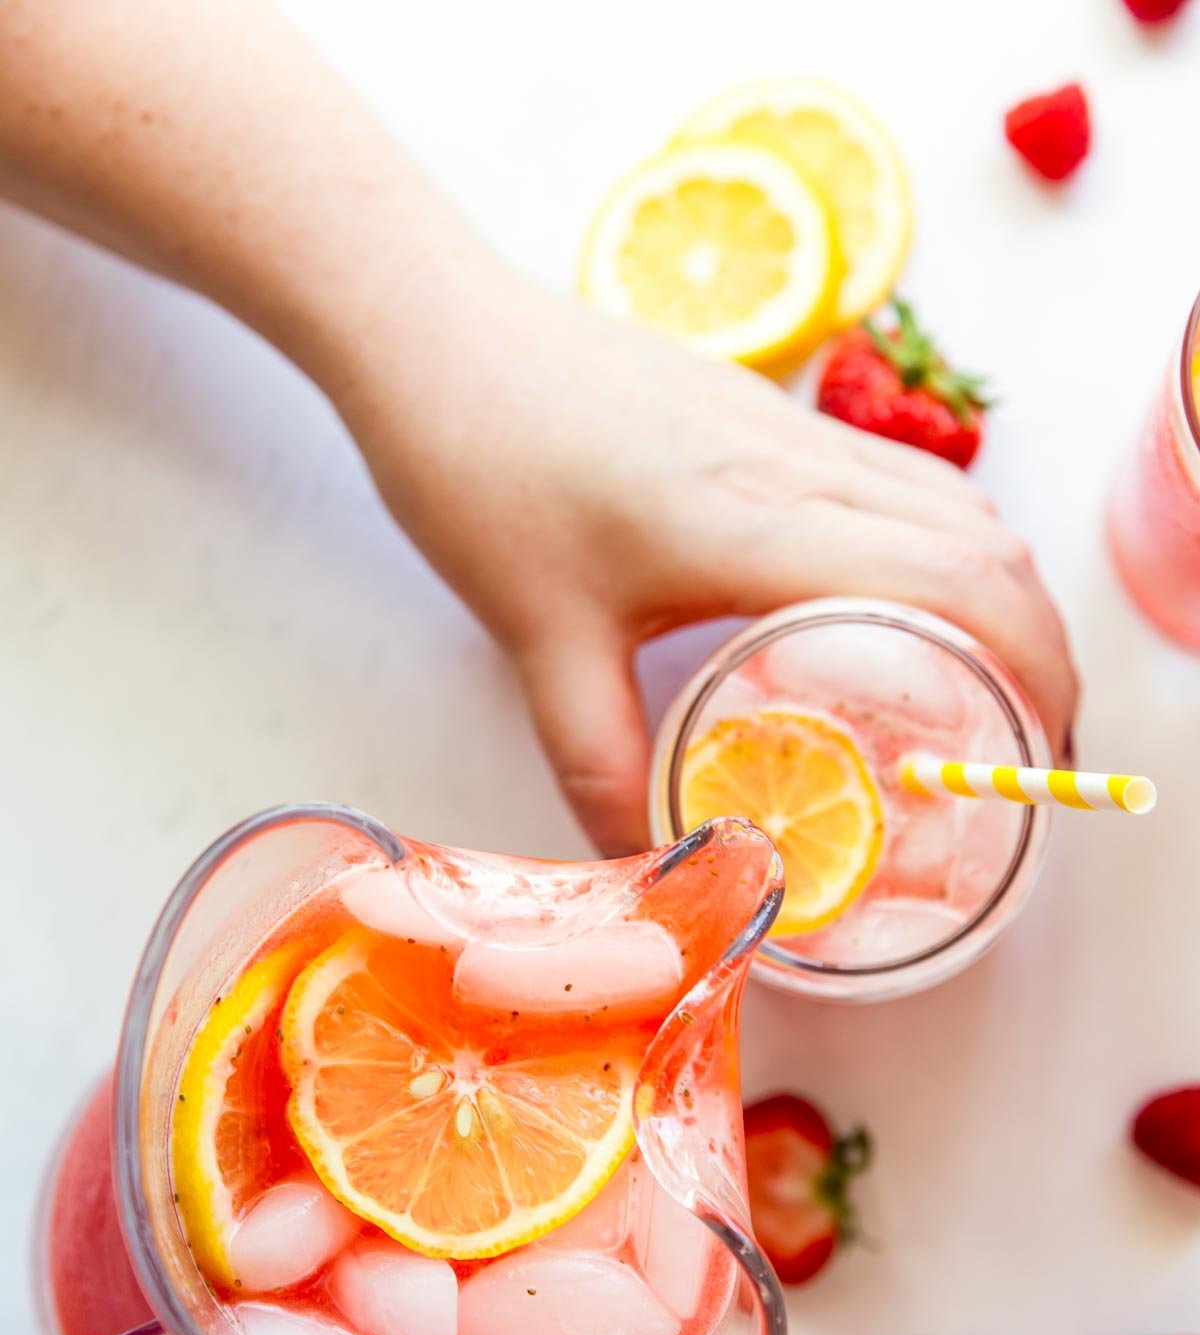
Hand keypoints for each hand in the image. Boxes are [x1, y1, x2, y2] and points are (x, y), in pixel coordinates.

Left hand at [338, 276, 1078, 855]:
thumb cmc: (481, 468)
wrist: (433, 330)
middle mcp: (799, 464)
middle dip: (1037, 645)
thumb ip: (597, 764)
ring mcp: (787, 426)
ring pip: (951, 499)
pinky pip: (895, 476)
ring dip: (994, 590)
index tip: (1036, 751)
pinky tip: (897, 604)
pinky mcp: (761, 413)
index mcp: (759, 522)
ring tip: (980, 685)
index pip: (958, 584)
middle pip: (985, 542)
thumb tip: (651, 861)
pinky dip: (938, 545)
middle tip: (1020, 741)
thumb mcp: (538, 642)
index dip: (1030, 670)